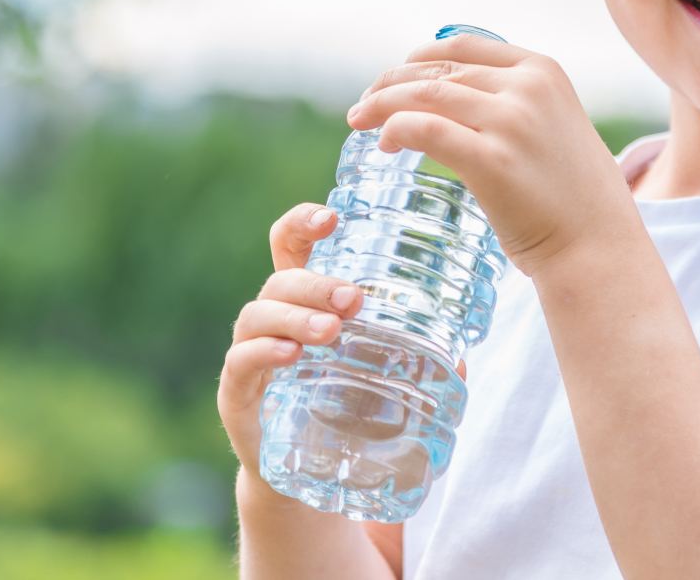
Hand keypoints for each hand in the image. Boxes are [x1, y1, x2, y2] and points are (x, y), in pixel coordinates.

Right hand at [216, 202, 466, 490]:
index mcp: (301, 303)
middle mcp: (270, 321)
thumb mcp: (376, 381)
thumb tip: (464, 361)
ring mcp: (247, 354)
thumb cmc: (340, 415)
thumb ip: (413, 365)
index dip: (303, 223)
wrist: (301, 481)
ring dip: (296, 316)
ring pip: (259, 314)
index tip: (332, 218)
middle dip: (318, 282)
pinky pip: (241, 361)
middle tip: (355, 299)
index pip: (290, 246)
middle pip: (281, 279)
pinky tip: (290, 355)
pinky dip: (264, 352)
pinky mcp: (234, 393)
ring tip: (331, 331)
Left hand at [345, 32, 638, 276]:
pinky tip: (382, 143)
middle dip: (390, 83)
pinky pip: (426, 130)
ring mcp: (511, 121)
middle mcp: (528, 86)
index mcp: (543, 70)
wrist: (597, 248)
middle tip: (364, 106)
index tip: (393, 77)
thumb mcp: (554, 126)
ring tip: (359, 121)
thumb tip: (453, 99)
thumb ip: (516, 104)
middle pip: (438, 69)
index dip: (417, 58)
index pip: (463, 45)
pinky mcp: (493, 160)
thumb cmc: (572, 197)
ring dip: (382, 104)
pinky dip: (395, 129)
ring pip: (425, 94)